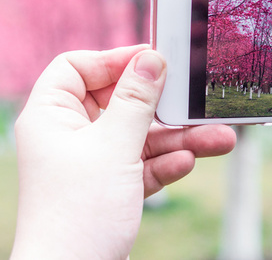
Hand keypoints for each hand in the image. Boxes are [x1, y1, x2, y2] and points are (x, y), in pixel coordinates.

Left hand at [11, 45, 235, 259]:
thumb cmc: (79, 212)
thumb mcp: (114, 146)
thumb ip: (136, 100)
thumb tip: (152, 59)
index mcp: (51, 116)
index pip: (77, 68)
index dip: (113, 59)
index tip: (153, 59)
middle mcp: (68, 136)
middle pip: (117, 102)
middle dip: (161, 106)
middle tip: (193, 99)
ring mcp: (89, 163)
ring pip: (137, 137)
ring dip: (176, 139)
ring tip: (220, 139)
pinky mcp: (108, 188)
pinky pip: (140, 165)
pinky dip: (163, 164)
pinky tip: (188, 162)